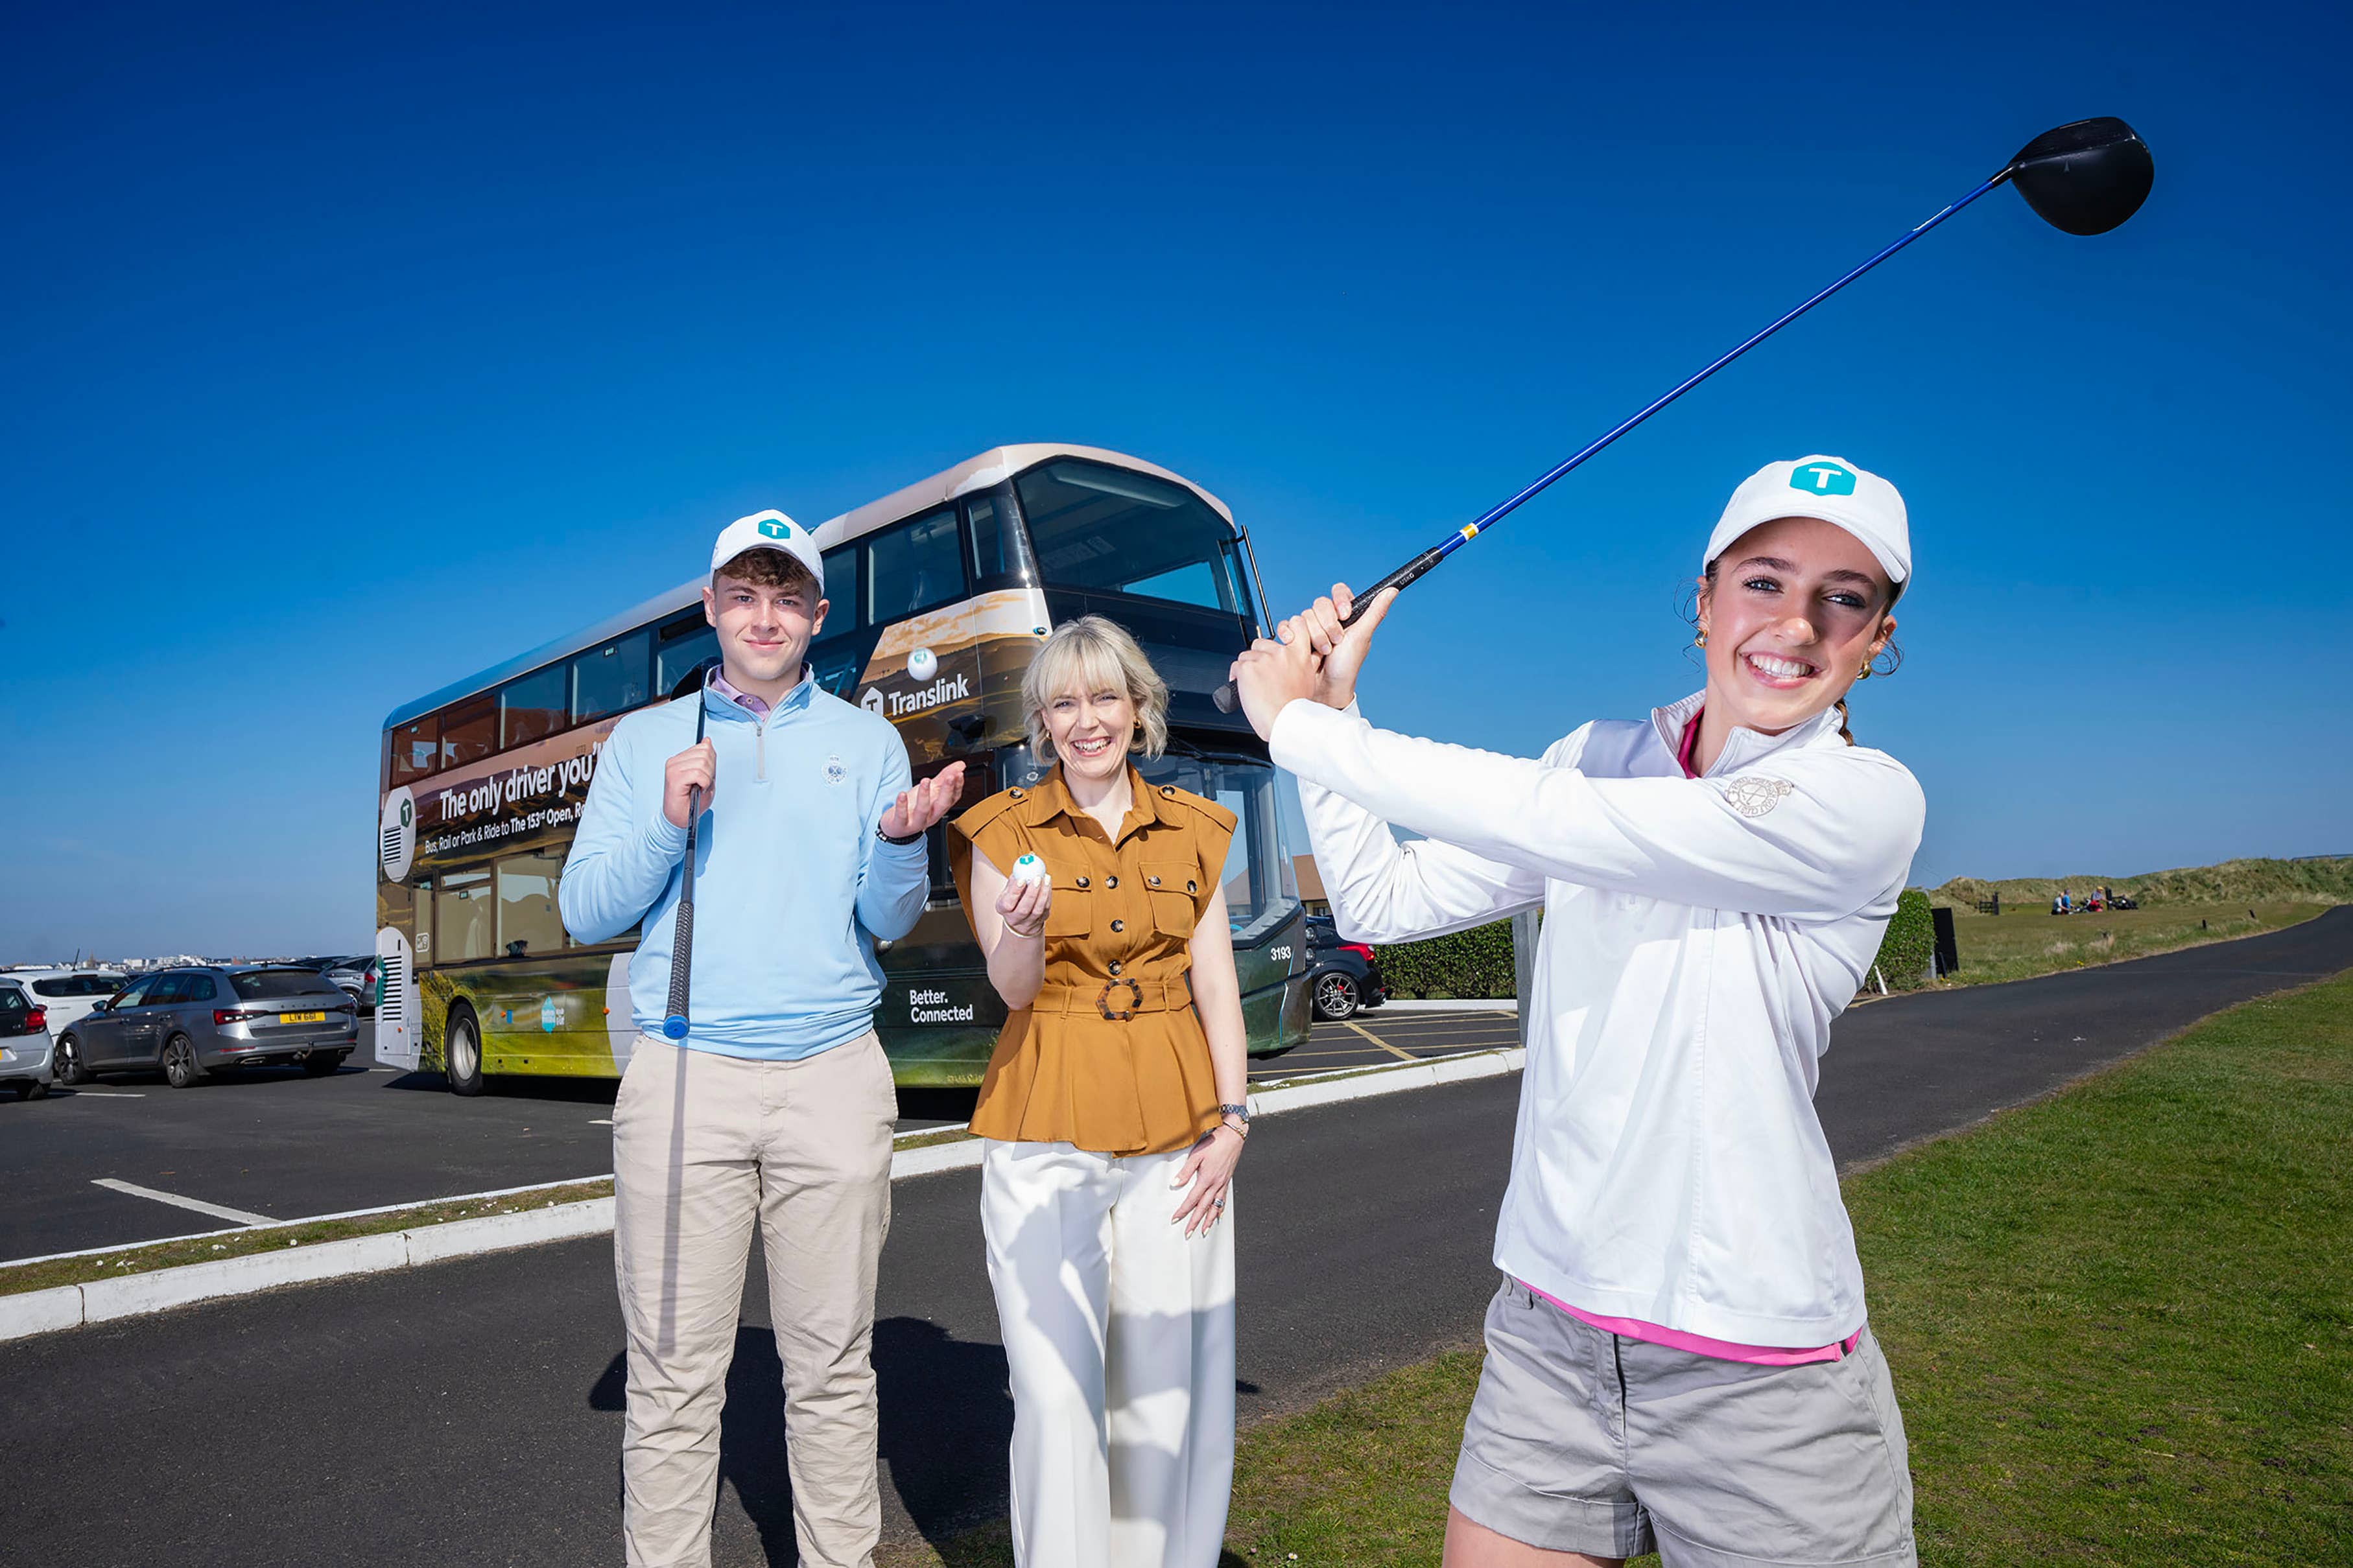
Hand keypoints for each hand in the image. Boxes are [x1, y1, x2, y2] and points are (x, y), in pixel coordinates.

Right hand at [663, 740, 716, 829]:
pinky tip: (697, 790)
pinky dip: (703, 783)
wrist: (679, 819)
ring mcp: (673, 768)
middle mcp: (674, 761)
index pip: (705, 747)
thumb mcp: (705, 777)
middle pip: (705, 753)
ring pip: (703, 763)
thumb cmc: (691, 801)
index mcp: (680, 759)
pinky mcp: (674, 777)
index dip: (711, 764)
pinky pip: (699, 773)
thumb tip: (707, 741)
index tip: (705, 777)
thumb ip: (707, 759)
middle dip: (710, 770)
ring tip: (698, 788)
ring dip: (707, 778)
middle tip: (702, 784)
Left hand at [881, 761, 965, 839]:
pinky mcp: (901, 824)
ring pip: (922, 810)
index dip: (957, 786)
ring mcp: (916, 821)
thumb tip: (960, 765)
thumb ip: (944, 777)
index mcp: (939, 808)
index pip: (953, 798)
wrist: (897, 828)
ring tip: (925, 781)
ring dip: (924, 795)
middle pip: (942, 805)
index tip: (959, 774)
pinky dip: (902, 805)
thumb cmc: (914, 808)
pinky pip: (902, 816)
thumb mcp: (930, 791)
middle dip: (947, 791)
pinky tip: (902, 794)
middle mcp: (930, 816)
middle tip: (949, 777)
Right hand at [994, 870, 1050, 938]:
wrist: (1020, 918)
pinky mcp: (1040, 920)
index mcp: (1003, 909)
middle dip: (1031, 893)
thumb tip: (1021, 868)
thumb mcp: (1007, 890)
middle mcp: (1015, 918)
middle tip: (1037, 878)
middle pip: (1024, 909)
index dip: (1015, 892)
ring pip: (1037, 910)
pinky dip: (1048, 895)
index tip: (1022, 879)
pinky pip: (1046, 908)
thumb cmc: (1013, 899)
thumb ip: (1013, 880)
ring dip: (1043, 893)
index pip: (1008, 904)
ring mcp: (1028, 922)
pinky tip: (1048, 884)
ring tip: (1046, 878)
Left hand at [1171, 1120, 1242, 1236]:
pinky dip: (1219, 1209)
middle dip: (1195, 1222)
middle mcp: (1215, 1184)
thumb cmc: (1214, 1143)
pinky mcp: (1227, 1181)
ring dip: (1208, 1220)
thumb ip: (1186, 1171)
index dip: (1183, 1211)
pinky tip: (1217, 1216)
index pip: (1192, 1200)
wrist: (1232, 1136)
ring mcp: (1223, 1183)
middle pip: (1203, 1208)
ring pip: (1215, 1207)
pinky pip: (1223, 1199)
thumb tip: (1175, 1184)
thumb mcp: (1196, 1155)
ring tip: (1204, 1231)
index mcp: (1206, 1179)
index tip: (1175, 1219)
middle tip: (1188, 1233)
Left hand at [1226, 618, 1321, 741]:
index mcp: (1299, 656)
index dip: (1289, 626)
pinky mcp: (1248, 668)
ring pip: (1247, 656)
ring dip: (1247, 669)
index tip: (1286, 633)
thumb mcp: (1308, 682)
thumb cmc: (1294, 709)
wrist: (1284, 721)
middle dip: (1258, 656)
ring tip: (1254, 686)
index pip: (1297, 625)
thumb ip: (1301, 666)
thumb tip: (1297, 662)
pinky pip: (1236, 667)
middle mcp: (1282, 654)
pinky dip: (1236, 677)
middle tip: (1262, 676)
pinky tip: (1244, 689)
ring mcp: (1264, 659)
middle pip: (1262, 642)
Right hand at [1292, 582, 1396, 709]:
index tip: (1344, 615)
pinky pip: (1287, 625)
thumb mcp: (1362, 636)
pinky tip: (1302, 646)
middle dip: (1328, 625)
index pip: (1339, 592)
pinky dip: (1291, 635)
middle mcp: (1327, 619)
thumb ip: (1375, 612)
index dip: (1339, 601)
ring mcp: (1311, 628)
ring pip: (1304, 616)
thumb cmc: (1347, 665)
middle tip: (1336, 642)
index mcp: (1345, 615)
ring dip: (1315, 636)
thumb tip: (1392, 591)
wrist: (1328, 688)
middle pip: (1319, 604)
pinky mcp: (1295, 637)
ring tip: (1324, 652)